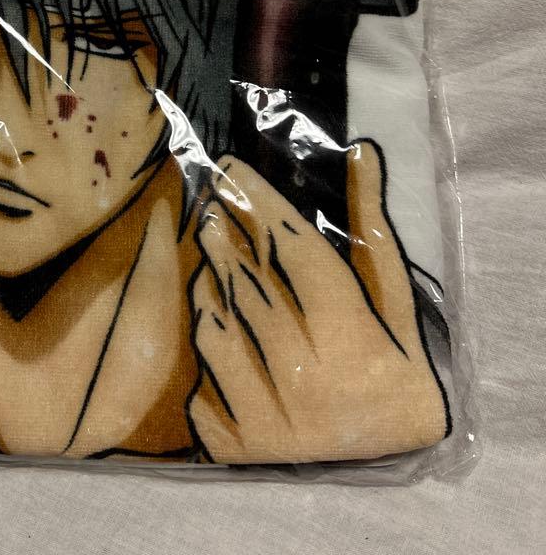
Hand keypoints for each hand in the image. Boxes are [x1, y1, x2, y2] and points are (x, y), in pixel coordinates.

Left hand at [187, 142, 447, 463]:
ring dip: (210, 272)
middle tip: (211, 196)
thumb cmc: (396, 364)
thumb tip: (361, 152)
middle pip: (248, 279)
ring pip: (219, 316)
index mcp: (352, 340)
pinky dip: (206, 322)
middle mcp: (307, 376)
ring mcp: (268, 411)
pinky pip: (205, 362)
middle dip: (225, 229)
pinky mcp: (236, 437)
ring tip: (210, 239)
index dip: (258, 201)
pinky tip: (209, 298)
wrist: (386, 451)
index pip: (293, 249)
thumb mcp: (395, 298)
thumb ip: (373, 227)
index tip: (230, 164)